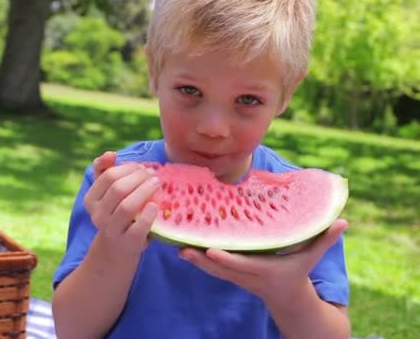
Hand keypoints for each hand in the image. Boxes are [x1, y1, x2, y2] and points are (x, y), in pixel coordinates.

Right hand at [83, 151, 160, 256]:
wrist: (118, 247)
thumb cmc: (115, 212)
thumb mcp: (107, 192)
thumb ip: (104, 170)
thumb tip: (110, 153)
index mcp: (91, 200)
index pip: (108, 176)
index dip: (128, 168)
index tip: (142, 167)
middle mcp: (98, 216)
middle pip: (118, 189)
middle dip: (138, 177)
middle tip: (153, 174)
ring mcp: (112, 230)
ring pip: (127, 206)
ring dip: (145, 191)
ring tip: (157, 183)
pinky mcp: (129, 243)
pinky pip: (139, 227)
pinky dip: (148, 215)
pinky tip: (156, 205)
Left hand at [179, 219, 347, 302]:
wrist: (287, 300)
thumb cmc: (298, 274)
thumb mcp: (310, 258)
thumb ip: (324, 239)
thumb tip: (344, 221)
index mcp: (264, 271)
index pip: (242, 265)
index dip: (226, 260)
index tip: (211, 251)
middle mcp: (246, 276)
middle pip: (220, 270)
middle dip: (201, 260)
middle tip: (182, 249)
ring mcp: (236, 278)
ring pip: (212, 270)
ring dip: (194, 260)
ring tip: (176, 246)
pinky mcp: (230, 276)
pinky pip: (211, 269)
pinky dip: (198, 260)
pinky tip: (182, 247)